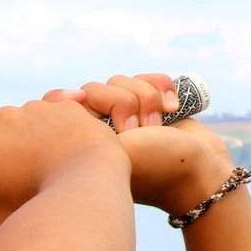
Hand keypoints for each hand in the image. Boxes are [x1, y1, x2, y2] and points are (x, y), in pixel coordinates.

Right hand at [0, 95, 127, 242]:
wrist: (86, 195)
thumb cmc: (34, 211)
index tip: (5, 201)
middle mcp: (0, 118)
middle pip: (1, 144)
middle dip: (11, 163)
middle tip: (31, 189)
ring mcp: (36, 108)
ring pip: (31, 130)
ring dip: (37, 147)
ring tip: (54, 176)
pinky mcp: (68, 106)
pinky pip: (61, 121)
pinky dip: (64, 136)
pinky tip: (70, 157)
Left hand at [53, 73, 234, 214]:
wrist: (198, 171)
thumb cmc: (152, 165)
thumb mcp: (109, 148)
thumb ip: (82, 127)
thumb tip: (53, 102)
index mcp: (82, 142)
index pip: (63, 104)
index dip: (73, 99)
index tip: (80, 102)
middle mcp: (101, 128)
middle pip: (95, 88)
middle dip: (120, 101)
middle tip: (133, 130)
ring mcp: (127, 117)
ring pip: (123, 82)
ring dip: (146, 98)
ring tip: (157, 124)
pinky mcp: (153, 107)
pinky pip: (149, 79)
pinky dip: (162, 87)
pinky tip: (172, 109)